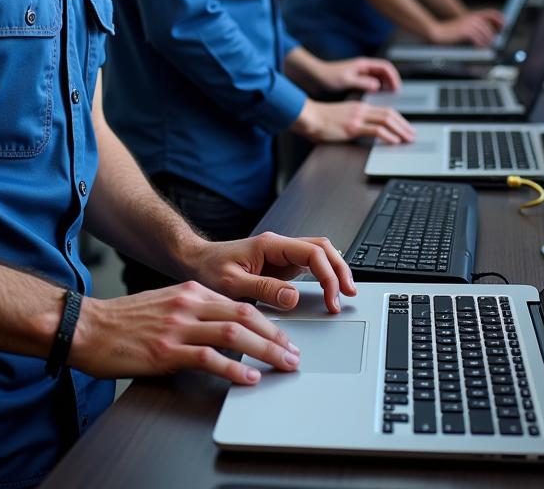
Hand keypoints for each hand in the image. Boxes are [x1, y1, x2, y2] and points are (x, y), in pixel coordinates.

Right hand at [71, 281, 302, 385]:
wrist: (87, 326)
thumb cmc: (123, 320)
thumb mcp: (165, 305)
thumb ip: (194, 312)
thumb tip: (224, 330)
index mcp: (190, 292)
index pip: (240, 302)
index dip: (268, 321)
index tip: (284, 337)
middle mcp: (188, 304)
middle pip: (245, 315)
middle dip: (274, 336)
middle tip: (293, 354)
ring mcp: (178, 326)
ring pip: (234, 333)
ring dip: (264, 351)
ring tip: (282, 365)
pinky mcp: (166, 350)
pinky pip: (209, 358)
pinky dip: (233, 368)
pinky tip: (248, 378)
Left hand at [189, 229, 356, 314]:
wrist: (194, 261)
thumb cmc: (207, 268)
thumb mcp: (232, 283)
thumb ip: (263, 289)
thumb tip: (293, 297)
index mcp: (270, 245)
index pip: (312, 253)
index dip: (327, 275)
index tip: (331, 298)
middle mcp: (279, 246)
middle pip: (322, 248)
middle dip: (339, 269)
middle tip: (348, 294)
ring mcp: (281, 255)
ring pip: (319, 253)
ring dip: (334, 270)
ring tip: (344, 292)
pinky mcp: (280, 265)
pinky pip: (309, 264)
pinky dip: (324, 275)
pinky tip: (329, 288)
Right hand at [292, 99, 414, 144]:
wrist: (309, 116)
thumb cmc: (321, 119)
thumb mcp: (341, 117)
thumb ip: (354, 121)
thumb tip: (362, 131)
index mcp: (360, 107)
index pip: (385, 110)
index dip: (399, 119)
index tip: (406, 127)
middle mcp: (361, 110)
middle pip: (390, 114)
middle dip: (404, 125)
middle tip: (412, 134)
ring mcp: (358, 117)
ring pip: (386, 120)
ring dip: (400, 130)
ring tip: (407, 139)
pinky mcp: (353, 127)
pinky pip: (375, 130)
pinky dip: (388, 135)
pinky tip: (394, 141)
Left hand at [312, 56, 401, 93]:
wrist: (315, 76)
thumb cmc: (328, 76)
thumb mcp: (346, 80)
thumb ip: (363, 82)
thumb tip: (378, 86)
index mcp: (363, 64)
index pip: (385, 67)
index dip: (393, 77)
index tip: (396, 87)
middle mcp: (364, 67)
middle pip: (385, 72)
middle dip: (392, 82)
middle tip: (396, 94)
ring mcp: (361, 73)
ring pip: (379, 78)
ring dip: (386, 85)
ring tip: (389, 97)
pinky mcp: (357, 79)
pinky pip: (372, 82)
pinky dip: (378, 88)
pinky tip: (377, 97)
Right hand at [428, 10, 502, 46]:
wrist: (438, 31)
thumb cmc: (450, 31)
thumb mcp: (463, 25)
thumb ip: (474, 26)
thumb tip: (486, 33)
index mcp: (472, 15)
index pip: (491, 13)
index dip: (500, 18)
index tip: (505, 24)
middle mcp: (472, 18)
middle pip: (489, 26)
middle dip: (494, 34)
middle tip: (495, 41)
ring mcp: (469, 24)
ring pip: (485, 33)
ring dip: (488, 41)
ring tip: (488, 46)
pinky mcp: (466, 31)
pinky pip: (478, 38)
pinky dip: (481, 44)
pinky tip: (480, 47)